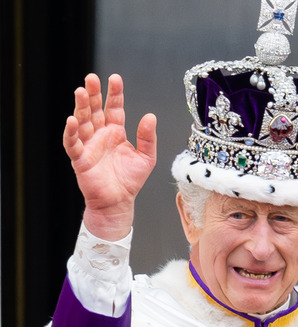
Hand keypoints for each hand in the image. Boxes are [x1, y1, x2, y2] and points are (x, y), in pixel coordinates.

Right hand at [63, 74, 156, 240]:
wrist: (118, 202)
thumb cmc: (130, 181)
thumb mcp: (146, 157)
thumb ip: (147, 137)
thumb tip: (150, 116)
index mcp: (116, 132)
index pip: (114, 108)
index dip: (114, 94)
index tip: (114, 78)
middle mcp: (100, 136)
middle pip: (94, 110)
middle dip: (93, 94)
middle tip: (91, 78)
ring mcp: (89, 146)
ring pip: (82, 122)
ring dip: (80, 107)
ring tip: (81, 92)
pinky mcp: (80, 159)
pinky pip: (73, 143)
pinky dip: (71, 132)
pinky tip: (72, 120)